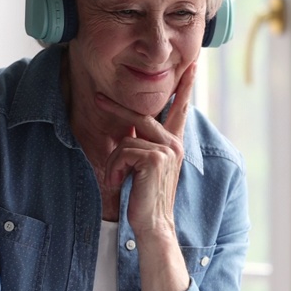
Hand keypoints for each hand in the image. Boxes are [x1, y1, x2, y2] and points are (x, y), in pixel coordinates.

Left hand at [94, 63, 196, 239]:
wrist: (153, 225)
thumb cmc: (144, 199)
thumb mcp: (144, 168)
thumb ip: (143, 145)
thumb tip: (128, 129)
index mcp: (174, 144)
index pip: (181, 109)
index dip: (186, 86)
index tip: (193, 65)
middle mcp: (174, 144)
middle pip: (141, 114)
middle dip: (116, 107)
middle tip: (97, 97)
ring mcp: (167, 150)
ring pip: (126, 139)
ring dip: (113, 163)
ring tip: (116, 180)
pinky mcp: (154, 158)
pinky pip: (122, 151)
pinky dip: (113, 169)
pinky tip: (118, 183)